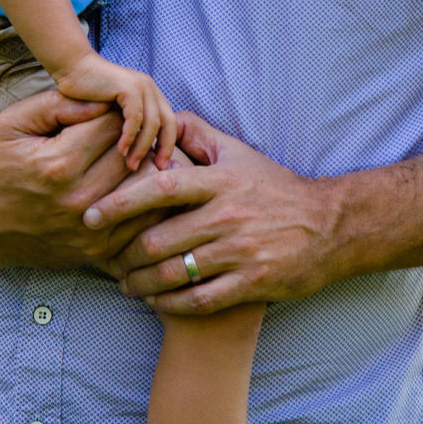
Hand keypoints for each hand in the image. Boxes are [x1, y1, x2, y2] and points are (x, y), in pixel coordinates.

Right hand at [0, 88, 165, 268]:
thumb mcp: (14, 122)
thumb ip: (59, 104)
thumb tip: (105, 101)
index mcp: (58, 164)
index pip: (114, 125)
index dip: (114, 113)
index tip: (107, 114)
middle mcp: (77, 200)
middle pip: (133, 156)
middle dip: (132, 140)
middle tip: (125, 134)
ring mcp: (90, 230)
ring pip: (145, 189)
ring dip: (145, 170)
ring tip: (135, 157)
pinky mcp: (97, 251)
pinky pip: (141, 222)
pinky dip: (146, 202)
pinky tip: (137, 188)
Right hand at [55, 50, 177, 172]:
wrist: (73, 68)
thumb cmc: (87, 93)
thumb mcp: (114, 112)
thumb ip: (127, 125)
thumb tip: (138, 153)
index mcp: (151, 95)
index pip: (170, 124)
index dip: (168, 146)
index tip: (160, 166)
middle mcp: (151, 89)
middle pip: (168, 124)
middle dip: (164, 149)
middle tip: (155, 169)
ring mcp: (142, 86)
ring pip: (153, 123)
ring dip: (142, 147)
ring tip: (131, 165)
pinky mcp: (129, 87)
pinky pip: (135, 117)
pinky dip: (130, 136)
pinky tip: (121, 150)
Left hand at [84, 112, 344, 314]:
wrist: (331, 228)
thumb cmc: (277, 189)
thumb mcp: (241, 155)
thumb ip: (199, 134)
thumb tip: (162, 118)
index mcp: (219, 182)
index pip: (158, 188)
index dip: (119, 203)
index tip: (91, 215)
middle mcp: (227, 216)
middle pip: (158, 240)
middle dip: (124, 256)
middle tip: (108, 261)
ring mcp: (240, 252)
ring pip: (173, 275)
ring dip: (141, 284)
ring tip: (127, 285)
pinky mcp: (251, 283)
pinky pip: (198, 300)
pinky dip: (170, 305)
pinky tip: (157, 303)